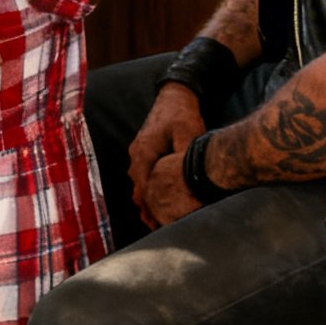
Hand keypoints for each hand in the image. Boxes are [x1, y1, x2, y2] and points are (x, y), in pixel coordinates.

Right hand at [129, 84, 201, 221]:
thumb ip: (185, 154)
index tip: (160, 223)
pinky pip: (142, 177)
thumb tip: (188, 174)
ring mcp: (138, 153)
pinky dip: (147, 192)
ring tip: (156, 224)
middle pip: (139, 190)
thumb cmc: (182, 114)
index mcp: (144, 152)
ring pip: (138, 185)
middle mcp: (136, 155)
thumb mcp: (189, 132)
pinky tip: (155, 204)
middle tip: (159, 230)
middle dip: (148, 210)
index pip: (145, 187)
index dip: (152, 207)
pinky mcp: (144, 152)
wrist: (175, 94)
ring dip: (146, 203)